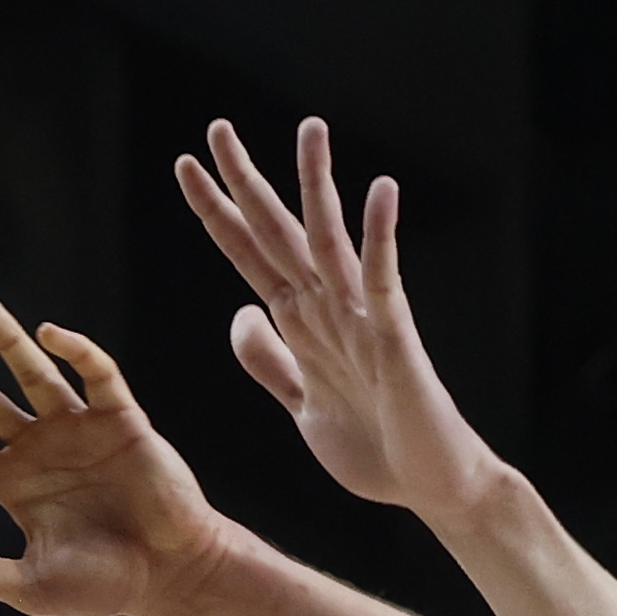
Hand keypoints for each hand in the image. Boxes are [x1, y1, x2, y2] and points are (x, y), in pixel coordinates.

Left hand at [0, 298, 241, 615]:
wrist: (171, 573)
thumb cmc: (104, 586)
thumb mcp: (32, 586)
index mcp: (12, 485)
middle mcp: (38, 449)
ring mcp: (78, 430)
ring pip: (33, 375)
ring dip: (7, 339)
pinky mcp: (122, 419)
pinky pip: (96, 375)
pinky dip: (75, 351)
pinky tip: (48, 333)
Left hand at [175, 116, 501, 517]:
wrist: (430, 487)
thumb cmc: (375, 447)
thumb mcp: (301, 405)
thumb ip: (269, 360)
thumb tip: (240, 313)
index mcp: (300, 324)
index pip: (248, 255)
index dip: (217, 213)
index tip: (187, 167)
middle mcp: (328, 310)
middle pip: (278, 233)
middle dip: (246, 183)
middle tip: (216, 128)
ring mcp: (362, 320)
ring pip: (330, 241)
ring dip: (317, 185)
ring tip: (308, 128)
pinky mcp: (395, 340)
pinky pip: (384, 281)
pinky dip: (381, 237)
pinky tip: (381, 191)